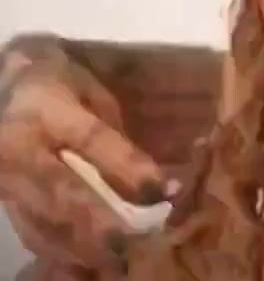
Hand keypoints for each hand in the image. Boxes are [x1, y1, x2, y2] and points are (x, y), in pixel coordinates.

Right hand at [0, 35, 171, 276]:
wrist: (6, 92)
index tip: (162, 192)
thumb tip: (158, 185)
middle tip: (136, 246)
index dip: (128, 169)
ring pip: (45, 221)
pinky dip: (62, 253)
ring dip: (85, 248)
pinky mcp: (3, 200)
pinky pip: (32, 232)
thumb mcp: (92, 94)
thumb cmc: (60, 86)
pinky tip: (90, 266)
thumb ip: (118, 135)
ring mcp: (5, 178)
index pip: (92, 142)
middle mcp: (20, 146)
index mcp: (48, 109)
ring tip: (121, 264)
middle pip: (63, 193)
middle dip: (102, 225)